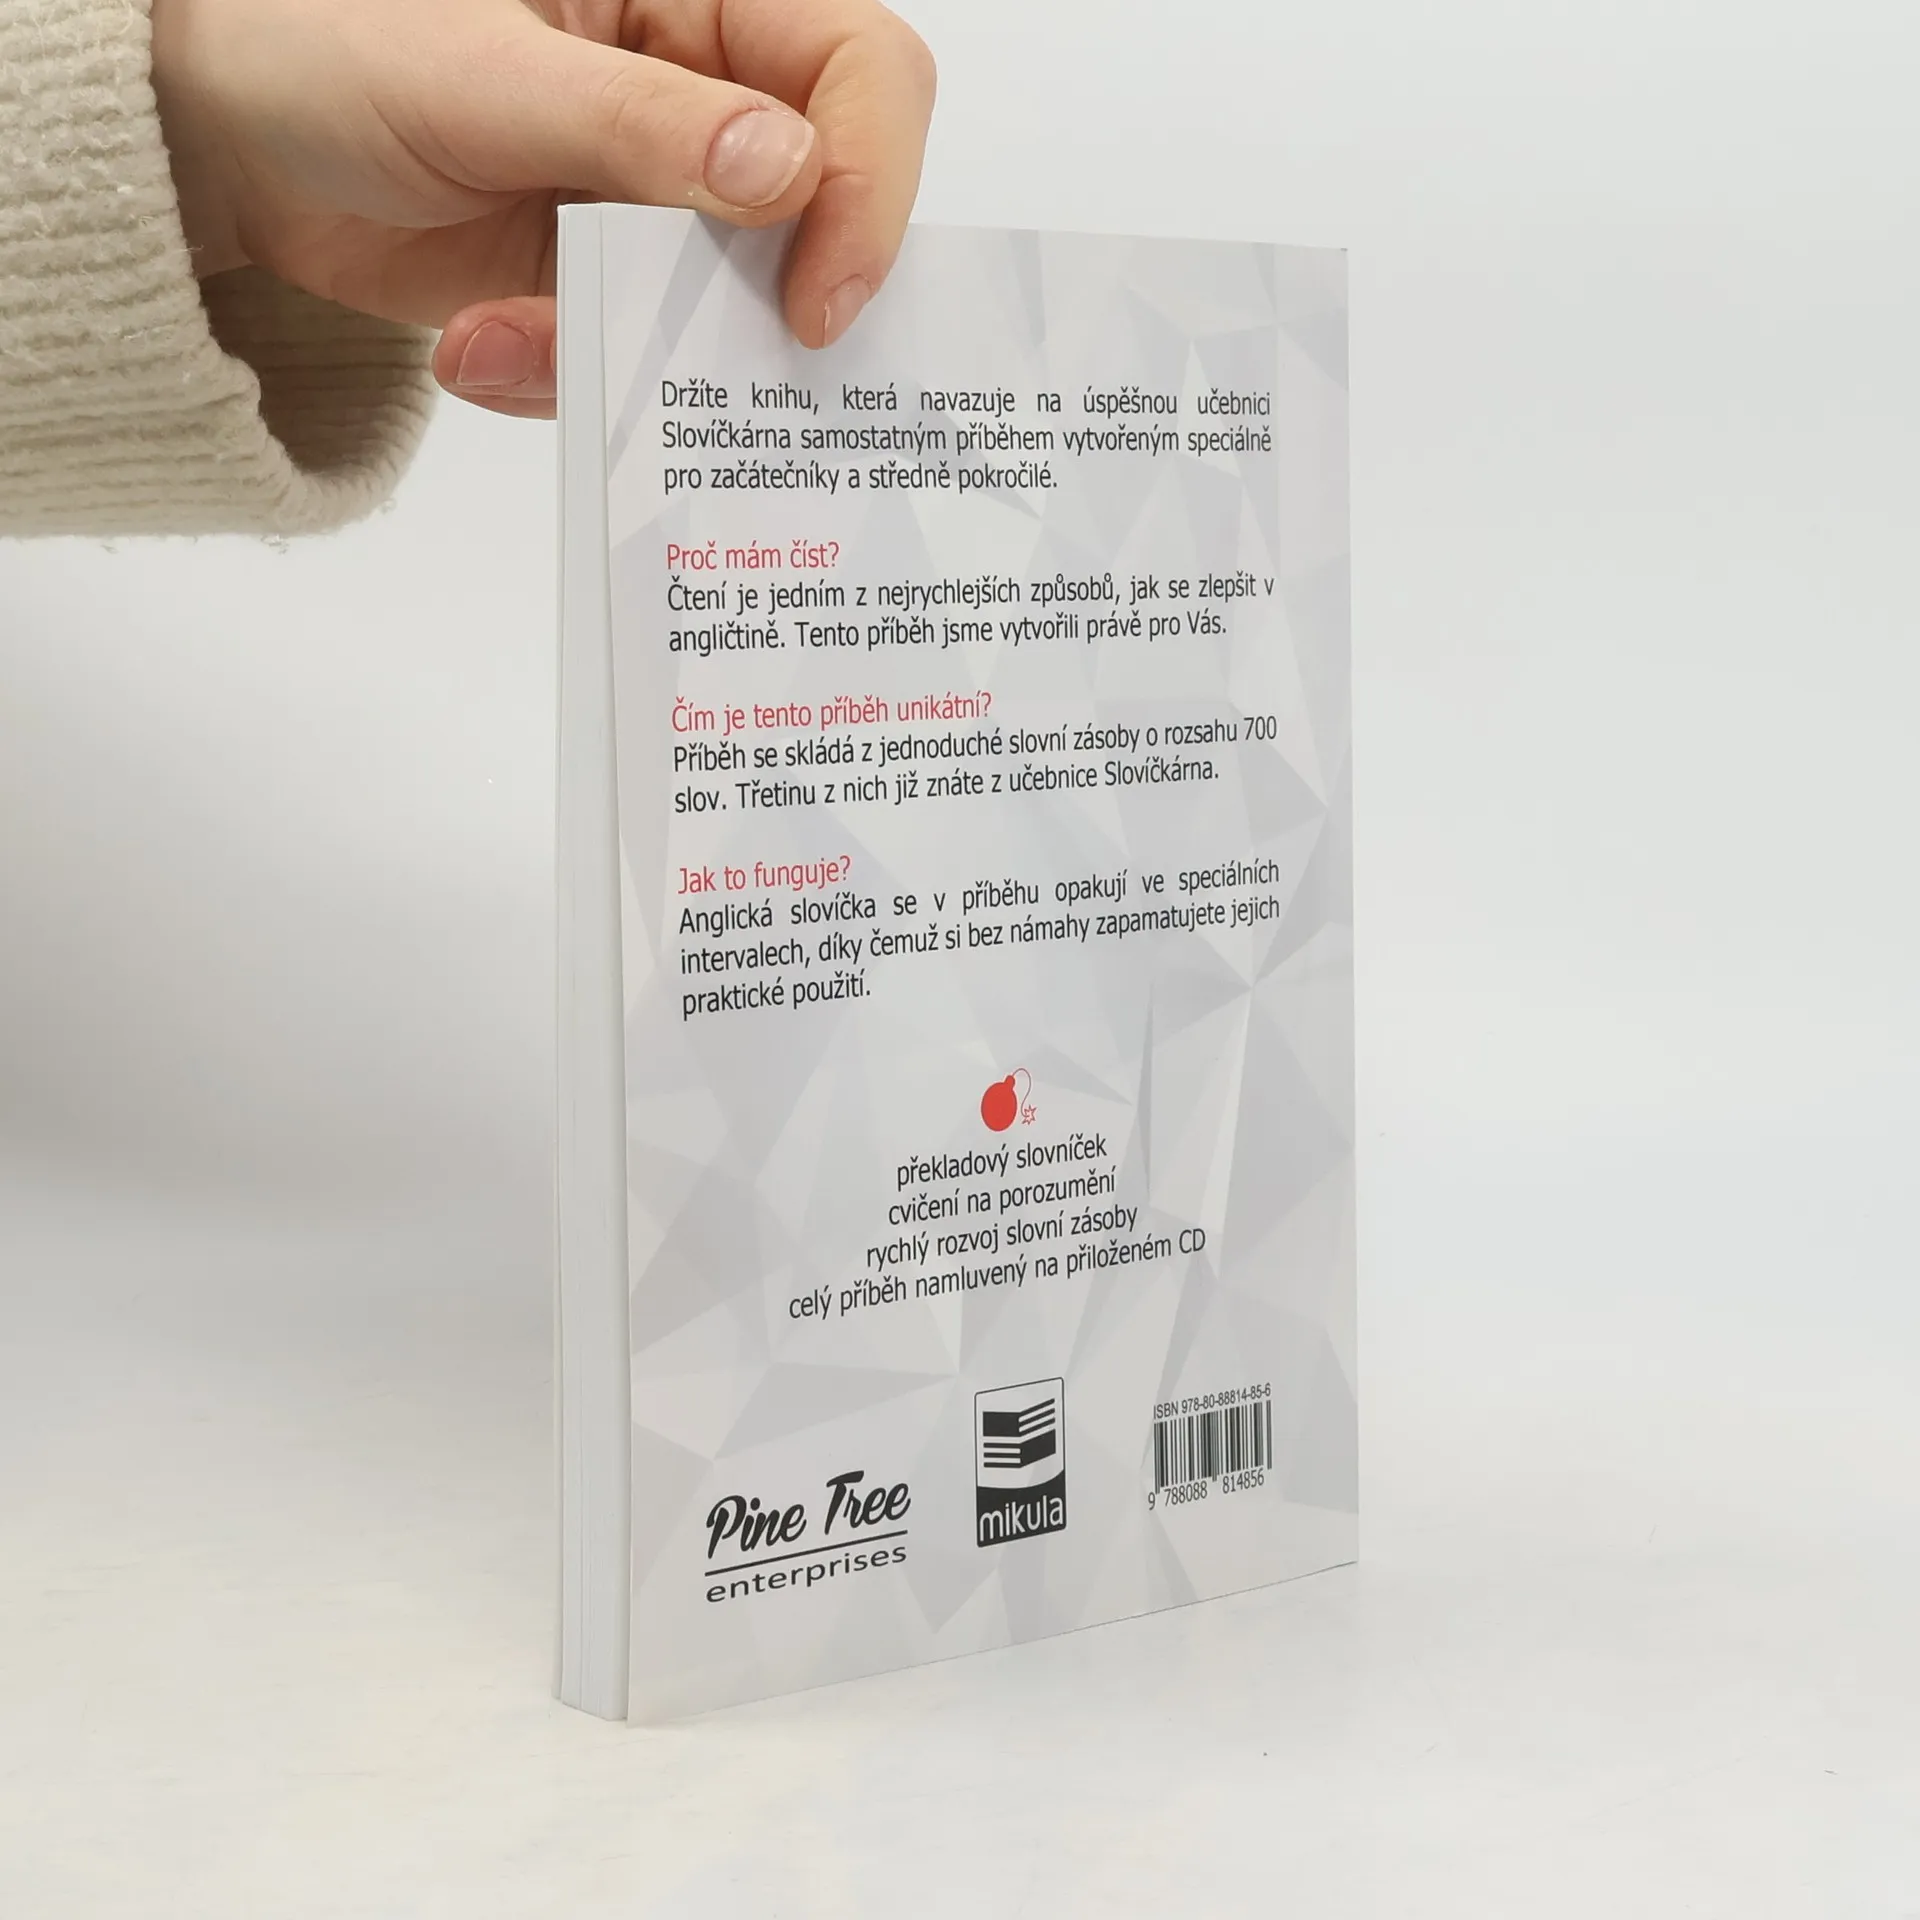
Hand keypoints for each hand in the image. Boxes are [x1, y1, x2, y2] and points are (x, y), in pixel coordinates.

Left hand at [150, 0, 936, 417]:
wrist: (231, 140)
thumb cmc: (327, 42)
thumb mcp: (483, 74)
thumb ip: (640, 125)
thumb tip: (790, 176)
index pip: (860, 73)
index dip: (870, 185)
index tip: (819, 299)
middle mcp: (701, 93)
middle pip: (829, 202)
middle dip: (766, 299)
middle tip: (717, 369)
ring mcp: (660, 198)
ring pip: (735, 303)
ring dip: (643, 352)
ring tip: (516, 343)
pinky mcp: (611, 281)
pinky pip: (648, 355)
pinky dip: (575, 376)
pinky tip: (484, 348)